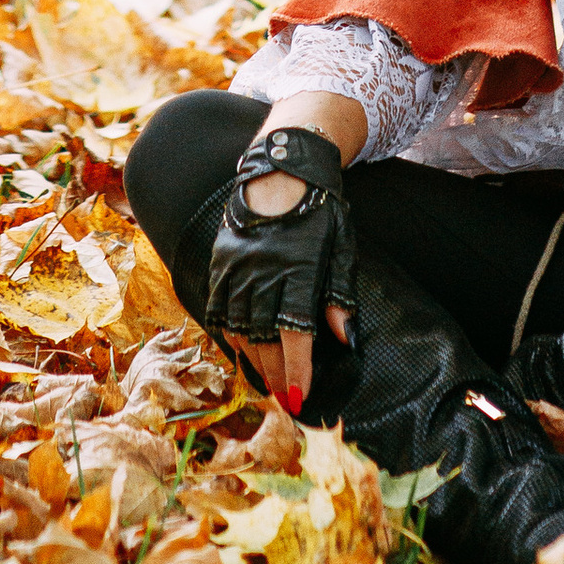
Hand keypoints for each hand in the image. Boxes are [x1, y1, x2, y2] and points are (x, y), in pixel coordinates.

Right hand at [204, 128, 356, 415]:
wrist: (282, 167)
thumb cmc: (320, 208)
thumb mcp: (341, 245)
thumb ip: (340, 293)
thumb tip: (345, 339)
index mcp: (297, 267)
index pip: (294, 331)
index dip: (296, 368)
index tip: (298, 396)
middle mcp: (263, 269)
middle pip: (264, 335)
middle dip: (274, 372)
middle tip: (284, 397)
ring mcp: (238, 264)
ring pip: (238, 325)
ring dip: (252, 358)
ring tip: (264, 379)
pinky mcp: (222, 258)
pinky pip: (218, 304)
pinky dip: (228, 331)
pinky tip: (240, 346)